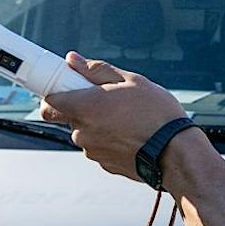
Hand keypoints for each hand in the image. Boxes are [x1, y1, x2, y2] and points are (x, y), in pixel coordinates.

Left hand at [40, 55, 186, 181]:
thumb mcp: (132, 81)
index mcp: (85, 106)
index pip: (49, 102)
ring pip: (86, 132)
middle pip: (69, 116)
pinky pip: (100, 147)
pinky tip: (131, 134)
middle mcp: (82, 131)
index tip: (65, 87)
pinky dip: (110, 140)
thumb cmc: (157, 115)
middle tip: (107, 100)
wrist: (176, 153)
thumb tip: (75, 61)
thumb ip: (97, 70)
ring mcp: (92, 150)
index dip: (55, 92)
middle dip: (83, 107)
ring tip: (128, 118)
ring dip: (99, 124)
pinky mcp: (104, 164)